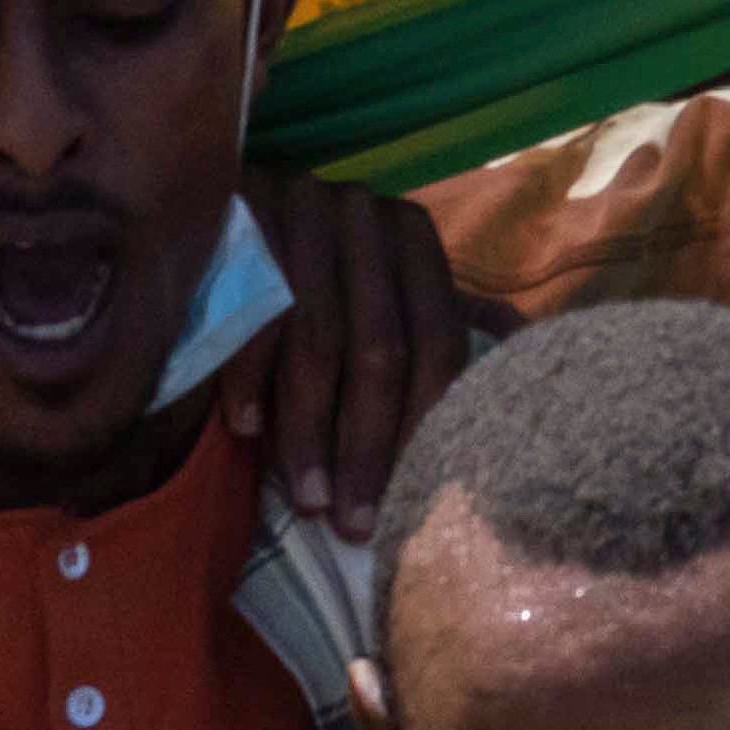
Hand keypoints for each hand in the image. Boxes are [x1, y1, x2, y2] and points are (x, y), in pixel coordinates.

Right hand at [229, 168, 471, 534]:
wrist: (211, 206)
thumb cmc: (309, 270)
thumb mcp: (377, 287)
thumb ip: (431, 325)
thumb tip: (518, 359)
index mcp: (413, 237)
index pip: (437, 341)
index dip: (425, 425)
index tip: (408, 502)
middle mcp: (368, 217)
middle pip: (381, 348)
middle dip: (367, 445)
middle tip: (353, 523)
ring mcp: (305, 210)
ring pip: (318, 343)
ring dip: (310, 433)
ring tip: (308, 500)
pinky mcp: (243, 216)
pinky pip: (252, 316)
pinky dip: (251, 379)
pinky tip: (247, 430)